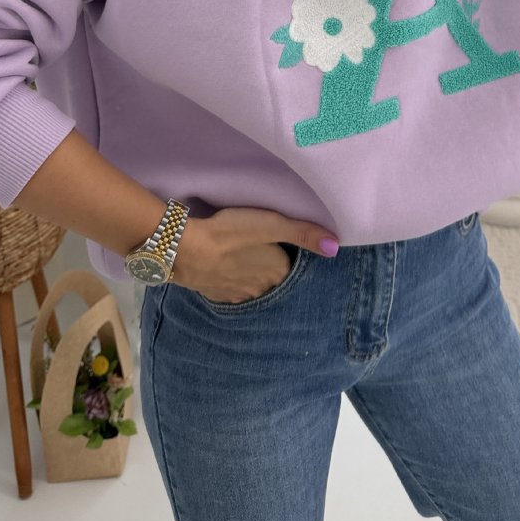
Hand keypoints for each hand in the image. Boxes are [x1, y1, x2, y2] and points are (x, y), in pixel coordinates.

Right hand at [171, 206, 339, 303]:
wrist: (183, 249)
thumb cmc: (231, 233)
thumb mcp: (271, 225)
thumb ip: (303, 233)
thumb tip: (335, 247)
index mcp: (277, 274)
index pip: (290, 265)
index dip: (287, 253)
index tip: (280, 242)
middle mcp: (260, 290)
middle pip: (271, 277)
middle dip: (268, 266)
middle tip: (260, 247)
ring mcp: (236, 296)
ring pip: (250, 284)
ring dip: (249, 273)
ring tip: (242, 255)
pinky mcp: (214, 295)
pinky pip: (229, 288)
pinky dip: (229, 278)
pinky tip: (223, 266)